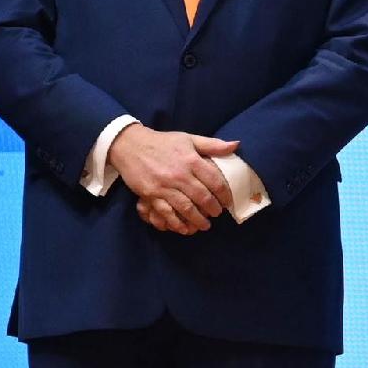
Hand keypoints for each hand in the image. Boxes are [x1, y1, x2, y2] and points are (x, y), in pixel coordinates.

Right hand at [107, 123, 239, 233]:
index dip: (224, 194)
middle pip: (202, 197)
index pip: (214, 181)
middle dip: (213, 209)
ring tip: (205, 225)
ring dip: (198, 220)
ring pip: (186, 208)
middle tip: (217, 214)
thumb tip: (236, 144)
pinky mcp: (151, 195)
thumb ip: (212, 144)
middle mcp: (180, 174)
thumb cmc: (163, 142)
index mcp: (191, 160)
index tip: (227, 201)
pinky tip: (185, 228)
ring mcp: (165, 186)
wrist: (131, 145)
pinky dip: (177, 223)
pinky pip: (167, 213)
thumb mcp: (189, 138)